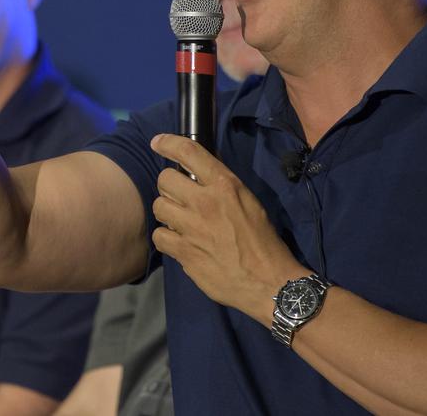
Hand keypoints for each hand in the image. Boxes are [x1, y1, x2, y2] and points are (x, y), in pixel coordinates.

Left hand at [149, 134, 306, 320]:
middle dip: (170, 186)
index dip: (168, 143)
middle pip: (165, 179)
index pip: (188, 152)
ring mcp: (191, 228)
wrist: (268, 282)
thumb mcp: (249, 202)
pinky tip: (180, 242)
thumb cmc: (264, 242)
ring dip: (167, 212)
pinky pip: (159, 236)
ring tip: (181, 221)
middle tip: (181, 198)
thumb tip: (198, 176)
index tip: (158, 143)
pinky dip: (167, 238)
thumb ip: (222, 188)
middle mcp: (205, 202)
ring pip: (159, 206)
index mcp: (225, 185)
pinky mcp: (184, 252)